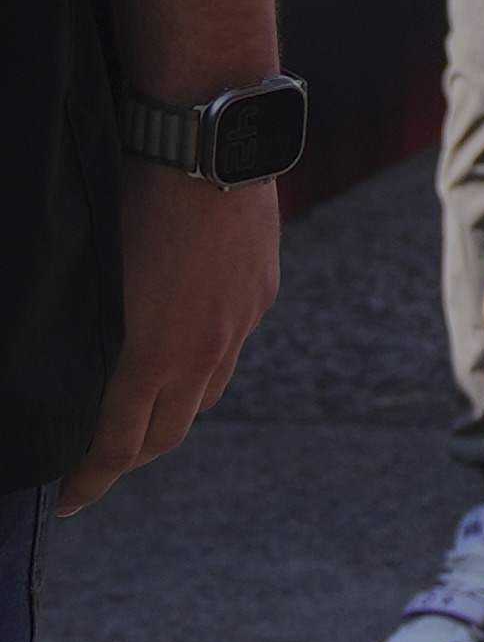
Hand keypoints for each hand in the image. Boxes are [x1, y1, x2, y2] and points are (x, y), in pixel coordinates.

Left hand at [62, 162, 281, 510]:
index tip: (64, 500)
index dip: (88, 480)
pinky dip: (201, 363)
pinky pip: (230, 348)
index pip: (118, 446)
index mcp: (151, 355)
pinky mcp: (261, 292)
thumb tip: (68, 371)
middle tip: (96, 468)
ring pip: (205, 394)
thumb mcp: (91, 279)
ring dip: (171, 414)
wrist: (208, 141)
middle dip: (129, 460)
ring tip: (141, 410)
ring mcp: (240, 322)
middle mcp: (204, 351)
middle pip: (168, 434)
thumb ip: (86, 336)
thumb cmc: (129, 196)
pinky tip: (183, 343)